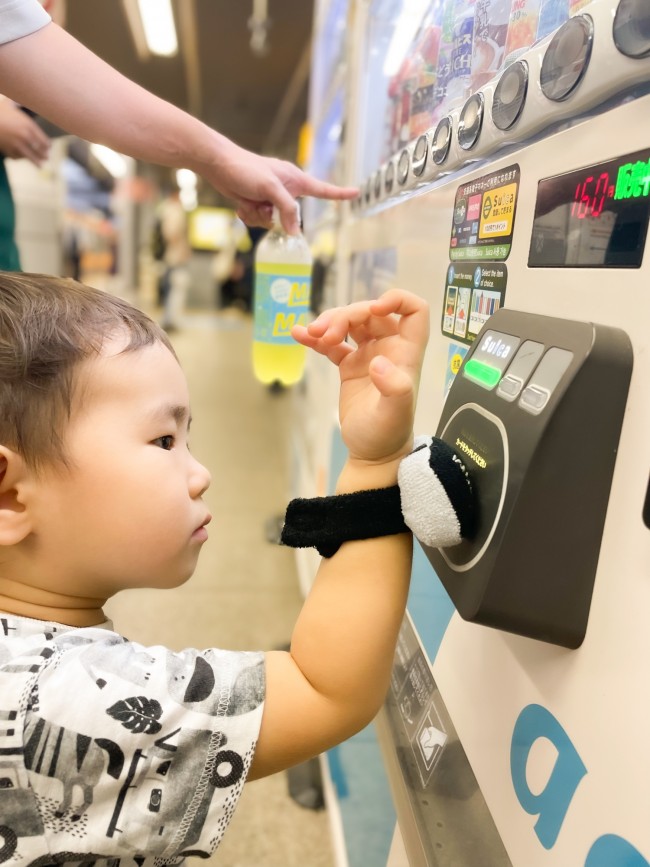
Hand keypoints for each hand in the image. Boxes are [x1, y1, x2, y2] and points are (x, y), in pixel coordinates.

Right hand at [0, 100, 49, 164]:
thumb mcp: (9, 104)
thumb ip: (18, 104)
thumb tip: (24, 97)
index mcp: (29, 125)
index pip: (43, 140)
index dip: (47, 145)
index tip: (48, 148)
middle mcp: (25, 136)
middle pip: (39, 150)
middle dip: (43, 155)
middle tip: (46, 158)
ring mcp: (17, 144)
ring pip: (30, 157)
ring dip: (35, 161)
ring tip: (40, 165)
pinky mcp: (8, 150)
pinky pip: (16, 157)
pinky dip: (19, 158)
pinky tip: (21, 158)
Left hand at [203, 137, 357, 233]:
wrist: (218, 164)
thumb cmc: (245, 169)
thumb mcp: (270, 188)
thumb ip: (286, 209)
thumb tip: (296, 231)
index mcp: (295, 180)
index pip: (323, 190)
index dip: (339, 194)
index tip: (356, 193)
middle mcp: (285, 189)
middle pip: (291, 217)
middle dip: (274, 217)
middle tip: (260, 203)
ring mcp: (270, 198)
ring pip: (272, 222)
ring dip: (258, 216)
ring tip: (248, 200)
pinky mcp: (257, 203)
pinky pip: (258, 220)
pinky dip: (248, 215)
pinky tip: (240, 204)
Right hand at [292, 289, 429, 465]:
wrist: (372, 454)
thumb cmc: (388, 434)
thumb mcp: (395, 413)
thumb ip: (393, 387)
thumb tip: (377, 363)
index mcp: (406, 353)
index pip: (414, 311)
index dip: (397, 300)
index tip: (374, 307)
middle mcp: (389, 349)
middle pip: (371, 314)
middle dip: (347, 316)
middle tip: (326, 333)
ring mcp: (368, 356)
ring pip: (350, 325)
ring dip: (330, 323)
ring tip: (312, 334)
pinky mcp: (350, 366)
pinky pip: (333, 344)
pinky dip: (316, 338)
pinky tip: (299, 334)